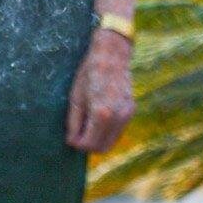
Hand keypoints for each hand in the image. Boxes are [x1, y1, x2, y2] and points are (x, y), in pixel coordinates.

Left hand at [67, 28, 134, 154]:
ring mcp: (127, 114)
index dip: (77, 144)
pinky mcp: (131, 110)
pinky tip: (98, 119)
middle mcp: (117, 116)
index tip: (71, 138)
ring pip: (112, 141)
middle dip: (89, 146)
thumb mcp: (76, 97)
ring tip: (87, 126)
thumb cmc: (89, 73)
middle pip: (103, 148)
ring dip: (99, 139)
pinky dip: (107, 131)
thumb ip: (74, 122)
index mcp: (101, 113)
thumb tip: (72, 141)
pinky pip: (118, 130)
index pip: (89, 144)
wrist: (112, 55)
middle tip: (78, 135)